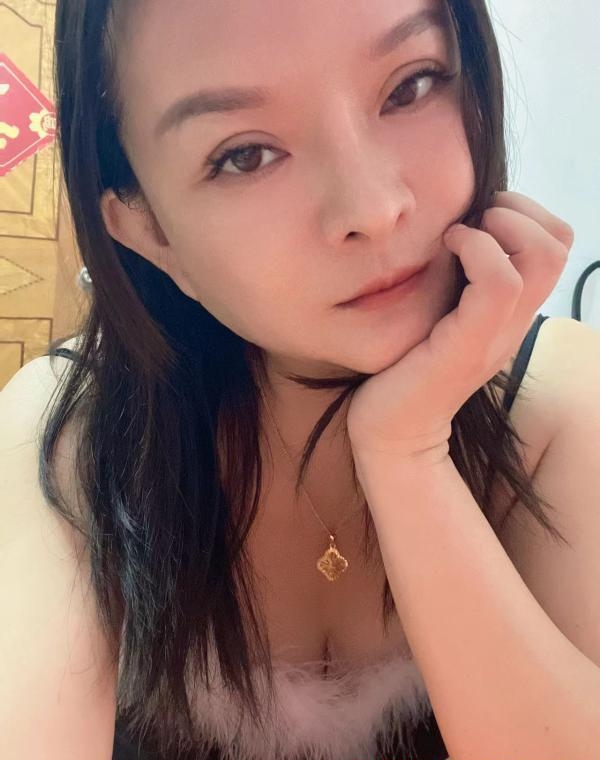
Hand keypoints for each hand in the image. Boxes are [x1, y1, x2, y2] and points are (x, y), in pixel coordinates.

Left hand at [346, 191, 573, 464]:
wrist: (390, 432)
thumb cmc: (403, 368)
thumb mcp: (437, 314)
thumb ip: (455, 282)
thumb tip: (453, 228)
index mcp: (509, 312)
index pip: (557, 244)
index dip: (526, 213)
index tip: (478, 216)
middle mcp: (513, 322)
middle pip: (560, 244)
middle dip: (518, 210)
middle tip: (472, 220)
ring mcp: (497, 335)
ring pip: (541, 257)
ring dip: (499, 225)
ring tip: (459, 235)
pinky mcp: (469, 347)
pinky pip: (498, 283)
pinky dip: (475, 249)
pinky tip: (444, 249)